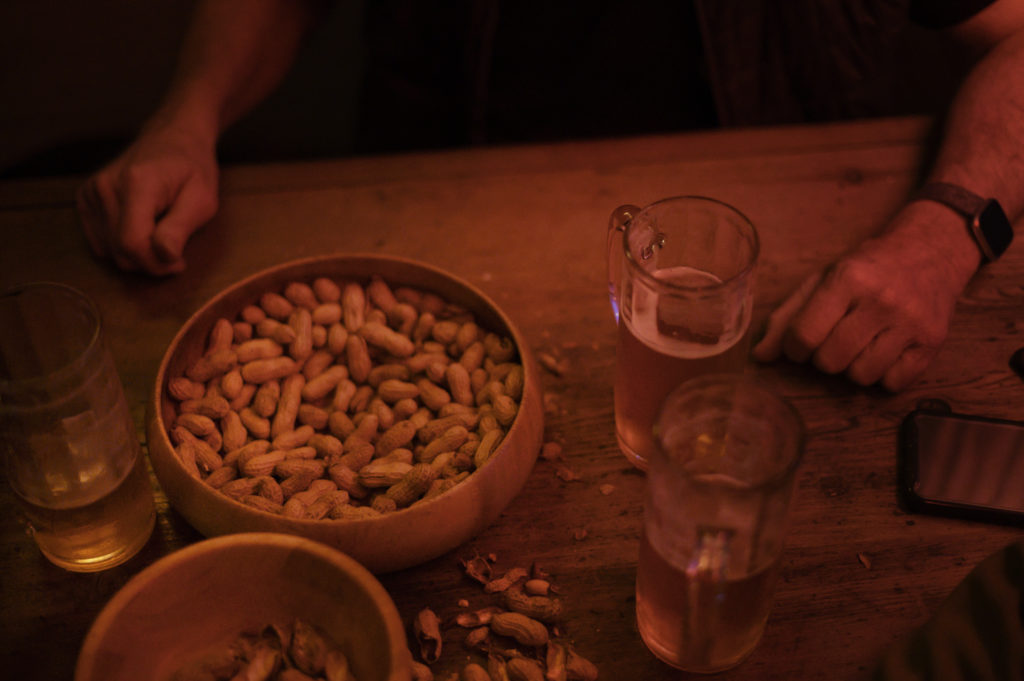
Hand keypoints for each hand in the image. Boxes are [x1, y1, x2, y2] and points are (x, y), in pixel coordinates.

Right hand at [76, 124, 218, 274]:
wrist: (173, 138)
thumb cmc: (193, 169)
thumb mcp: (202, 200)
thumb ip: (180, 229)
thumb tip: (165, 257)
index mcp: (136, 184)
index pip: (132, 243)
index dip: (156, 264)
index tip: (179, 262)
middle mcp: (105, 187)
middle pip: (120, 251)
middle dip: (150, 262)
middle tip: (175, 250)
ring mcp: (91, 192)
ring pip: (109, 251)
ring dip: (138, 254)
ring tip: (160, 232)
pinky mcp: (86, 199)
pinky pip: (101, 241)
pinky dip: (122, 244)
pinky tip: (142, 227)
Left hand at [752, 206, 978, 390]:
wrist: (931, 251)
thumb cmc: (867, 268)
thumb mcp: (822, 280)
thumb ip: (787, 317)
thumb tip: (759, 357)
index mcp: (848, 279)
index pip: (804, 336)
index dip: (793, 348)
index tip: (800, 342)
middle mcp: (881, 301)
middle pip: (830, 361)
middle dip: (823, 357)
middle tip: (834, 339)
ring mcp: (911, 323)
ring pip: (861, 376)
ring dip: (853, 367)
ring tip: (861, 343)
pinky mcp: (933, 343)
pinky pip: (893, 384)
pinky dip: (883, 375)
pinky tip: (885, 350)